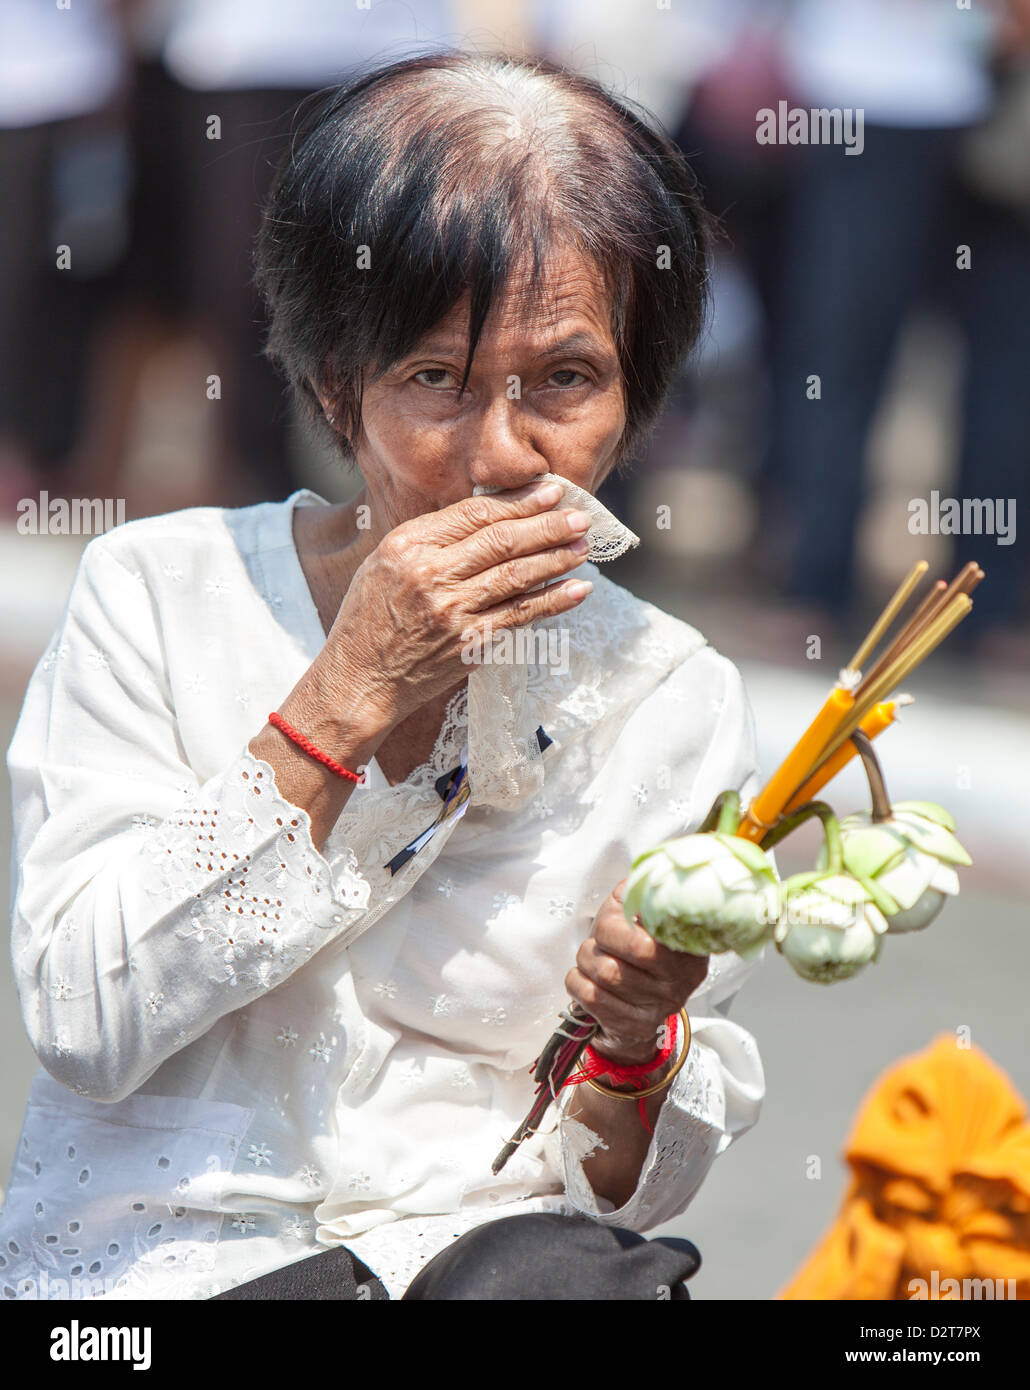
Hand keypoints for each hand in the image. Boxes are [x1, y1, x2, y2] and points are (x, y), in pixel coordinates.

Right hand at [321, 480, 591, 729]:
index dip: (518, 501)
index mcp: (408, 546)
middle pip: (502, 540)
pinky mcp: (470, 644)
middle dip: (548, 525)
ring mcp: (453, 611)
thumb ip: (432, 539)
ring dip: (557, 558)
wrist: (360, 679)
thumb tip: (490, 515)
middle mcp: (430, 575)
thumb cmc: (371, 618)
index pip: (474, 514)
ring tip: (584, 546)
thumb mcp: (385, 562)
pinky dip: (554, 601)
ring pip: (517, 575)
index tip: (550, 490)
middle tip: (580, 515)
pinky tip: (578, 589)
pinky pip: (521, 616)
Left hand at [566, 878, 708, 1065]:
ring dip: (586, 959)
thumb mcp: (637, 916)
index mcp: (689, 947)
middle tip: (598, 940)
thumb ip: (637, 892)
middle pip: (634, 947)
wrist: (627, 1009)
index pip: (660, 922)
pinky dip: (577, 982)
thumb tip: (637, 879)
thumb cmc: (629, 953)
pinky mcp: (634, 1026)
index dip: (626, 918)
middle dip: (603, 938)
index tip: (615, 918)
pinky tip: (586, 980)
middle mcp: (682, 979)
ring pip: (608, 972)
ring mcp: (660, 1006)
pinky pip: (591, 996)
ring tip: (591, 958)